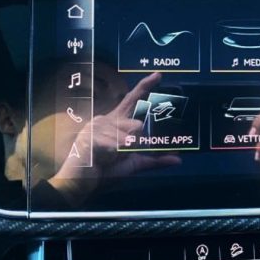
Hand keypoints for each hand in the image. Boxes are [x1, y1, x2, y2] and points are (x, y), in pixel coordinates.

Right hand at [50, 73, 180, 205]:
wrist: (80, 184)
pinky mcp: (91, 136)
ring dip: (124, 153)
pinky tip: (105, 158)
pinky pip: (117, 145)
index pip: (132, 100)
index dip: (146, 86)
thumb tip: (178, 159)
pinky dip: (115, 156)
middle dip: (135, 144)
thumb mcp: (134, 164)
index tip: (158, 75)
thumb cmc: (104, 171)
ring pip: (130, 137)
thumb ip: (155, 160)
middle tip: (120, 156)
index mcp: (116, 122)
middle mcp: (107, 119)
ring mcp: (98, 126)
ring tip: (109, 158)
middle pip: (138, 125)